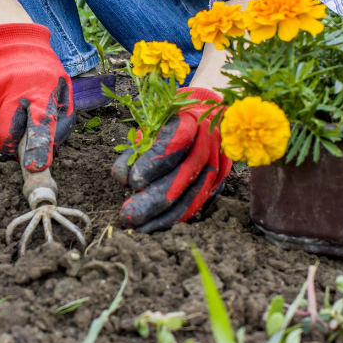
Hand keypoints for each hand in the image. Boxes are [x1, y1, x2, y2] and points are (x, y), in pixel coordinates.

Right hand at [0, 23, 74, 171]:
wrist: (14, 42)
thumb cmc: (43, 71)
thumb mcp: (61, 91)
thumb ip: (58, 122)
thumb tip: (49, 153)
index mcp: (41, 93)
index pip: (38, 127)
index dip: (36, 151)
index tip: (36, 167)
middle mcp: (14, 94)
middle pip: (5, 140)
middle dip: (13, 150)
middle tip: (22, 146)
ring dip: (3, 136)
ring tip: (15, 118)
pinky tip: (4, 108)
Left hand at [112, 88, 231, 232]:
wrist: (205, 114)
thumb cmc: (169, 121)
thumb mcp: (149, 126)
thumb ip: (135, 149)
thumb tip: (121, 177)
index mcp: (191, 120)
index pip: (173, 143)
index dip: (152, 164)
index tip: (131, 181)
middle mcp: (209, 141)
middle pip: (185, 174)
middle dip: (154, 199)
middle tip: (128, 215)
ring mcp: (219, 162)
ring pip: (195, 193)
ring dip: (165, 215)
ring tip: (140, 227)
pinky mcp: (221, 179)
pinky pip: (200, 202)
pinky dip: (178, 216)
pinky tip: (158, 225)